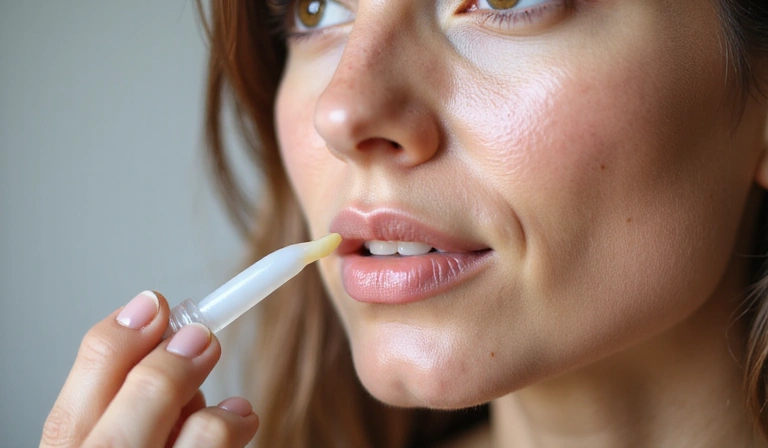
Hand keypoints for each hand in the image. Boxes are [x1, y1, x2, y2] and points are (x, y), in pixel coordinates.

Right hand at [40, 291, 258, 446]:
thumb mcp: (120, 440)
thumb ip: (126, 408)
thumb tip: (170, 340)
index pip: (69, 414)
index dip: (113, 346)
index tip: (153, 303)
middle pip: (123, 429)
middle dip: (166, 371)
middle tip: (202, 337)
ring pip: (189, 445)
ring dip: (213, 416)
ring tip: (231, 408)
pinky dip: (234, 431)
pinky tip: (242, 420)